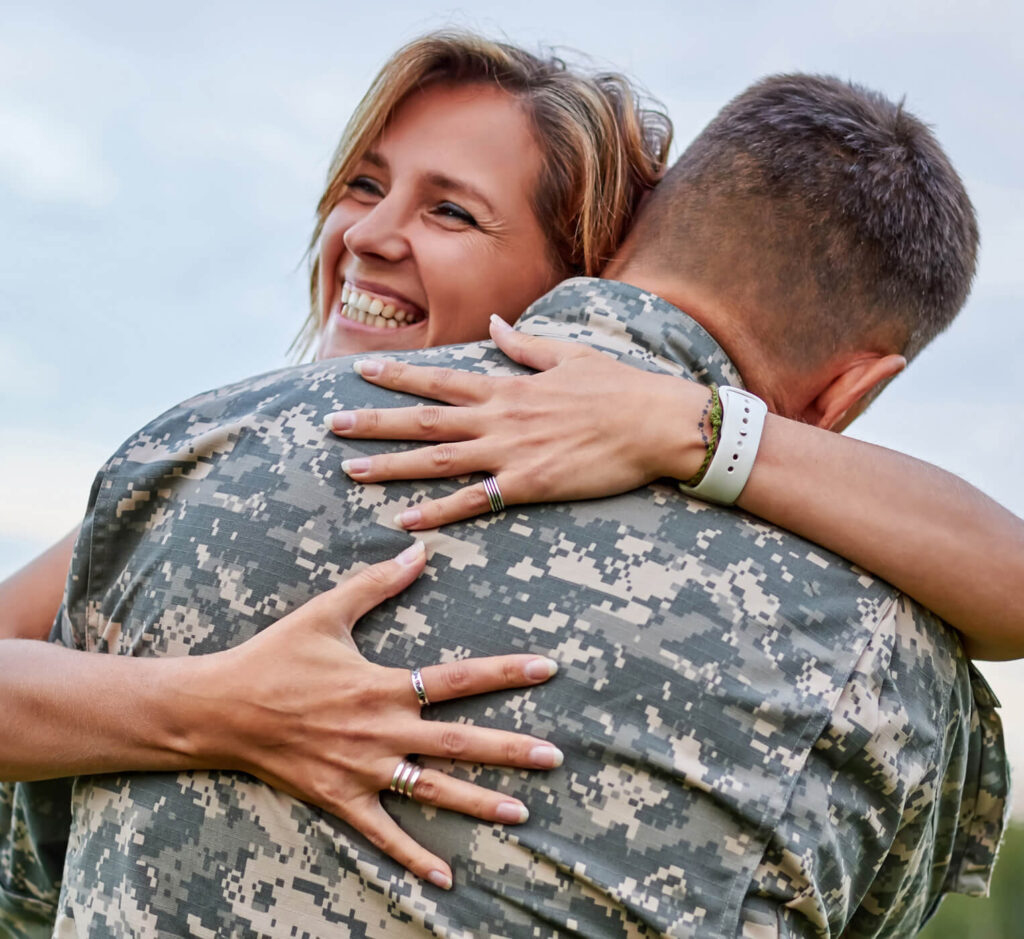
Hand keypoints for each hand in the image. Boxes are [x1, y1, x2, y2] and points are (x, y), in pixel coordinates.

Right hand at [202, 541, 561, 888]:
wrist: (219, 709)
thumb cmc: (274, 656)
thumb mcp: (325, 611)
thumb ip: (376, 584)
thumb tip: (419, 550)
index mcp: (382, 685)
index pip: (459, 678)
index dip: (506, 672)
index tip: (547, 669)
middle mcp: (381, 731)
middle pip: (459, 742)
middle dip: (511, 749)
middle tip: (557, 757)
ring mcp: (363, 770)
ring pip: (433, 791)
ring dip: (479, 803)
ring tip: (523, 812)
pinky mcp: (340, 799)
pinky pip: (383, 833)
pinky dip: (414, 858)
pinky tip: (446, 879)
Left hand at [326, 315, 711, 528]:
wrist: (658, 422)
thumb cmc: (620, 387)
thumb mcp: (569, 354)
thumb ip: (524, 345)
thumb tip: (495, 323)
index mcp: (509, 385)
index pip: (441, 378)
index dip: (398, 374)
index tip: (362, 369)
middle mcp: (500, 417)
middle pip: (425, 420)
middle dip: (375, 422)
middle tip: (332, 424)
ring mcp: (511, 452)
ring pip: (437, 460)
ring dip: (391, 465)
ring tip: (350, 468)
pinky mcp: (529, 485)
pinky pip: (473, 502)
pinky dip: (437, 511)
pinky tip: (404, 520)